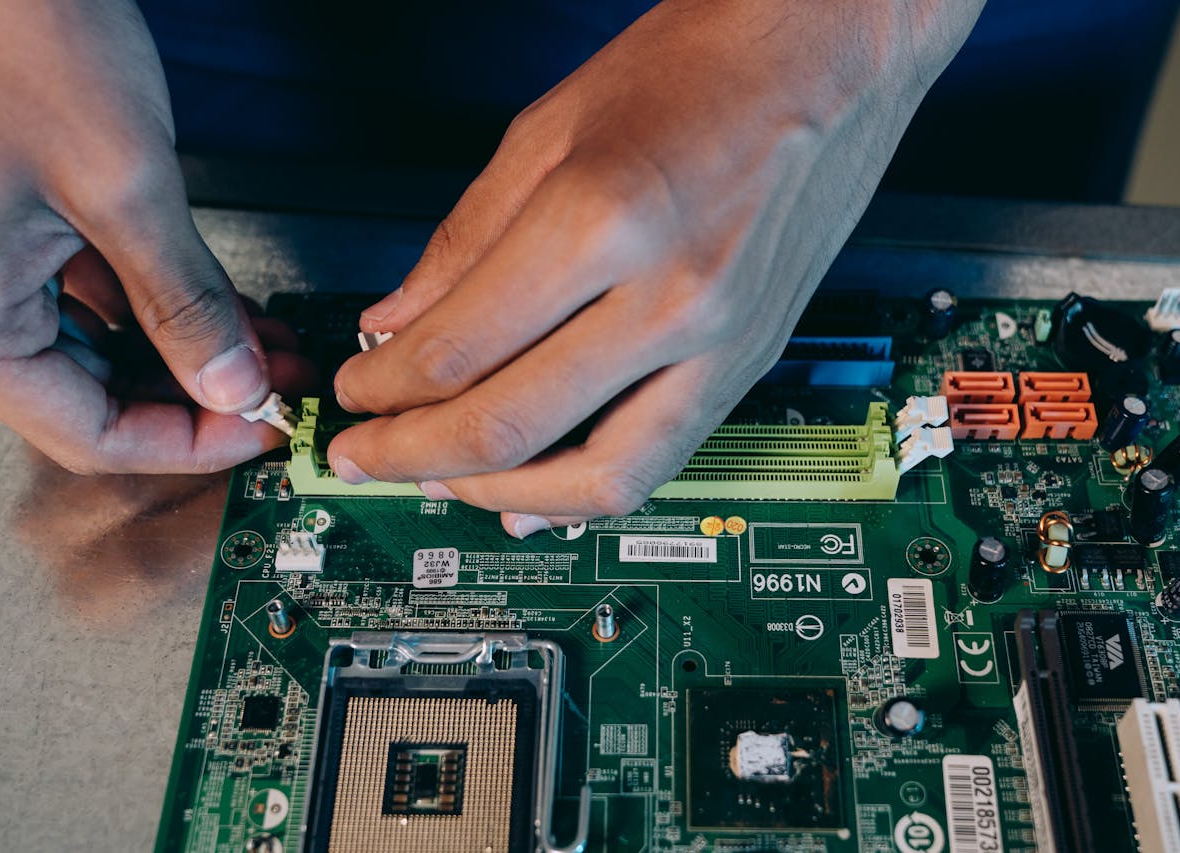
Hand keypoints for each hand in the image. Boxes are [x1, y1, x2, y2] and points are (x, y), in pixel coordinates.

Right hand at [0, 1, 309, 473]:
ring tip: (271, 347)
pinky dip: (168, 309)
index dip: (187, 444)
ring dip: (192, 355)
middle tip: (279, 387)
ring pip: (106, 354)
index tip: (261, 428)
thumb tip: (230, 383)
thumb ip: (181, 299)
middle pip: (97, 401)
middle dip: (199, 399)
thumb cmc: (13, 39)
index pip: (88, 434)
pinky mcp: (26, 234)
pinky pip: (101, 299)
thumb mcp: (120, 185)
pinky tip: (230, 305)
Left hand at [331, 0, 981, 534]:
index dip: (384, 387)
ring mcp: (723, 341)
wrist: (826, 54)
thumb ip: (464, 241)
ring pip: (597, 477)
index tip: (353, 393)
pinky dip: (587, 493)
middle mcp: (671, 297)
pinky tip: (537, 497)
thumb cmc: (696, 66)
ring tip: (443, 482)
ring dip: (499, 494)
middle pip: (512, 426)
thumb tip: (397, 323)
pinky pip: (662, 462)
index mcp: (604, 219)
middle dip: (412, 455)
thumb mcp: (549, 129)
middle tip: (363, 458)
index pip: (460, 348)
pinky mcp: (752, 362)